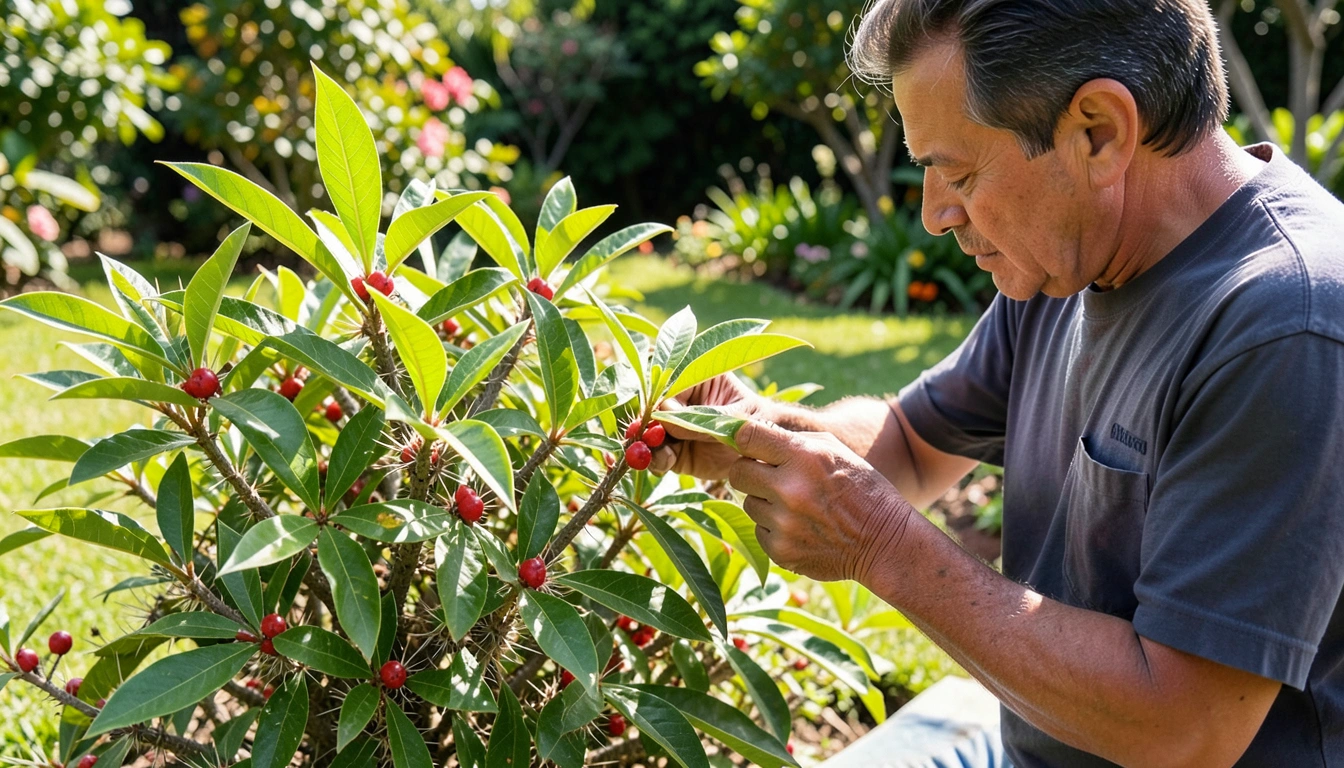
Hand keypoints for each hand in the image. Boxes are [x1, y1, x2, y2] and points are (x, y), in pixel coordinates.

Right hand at [650, 374, 763, 479]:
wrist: (767, 450)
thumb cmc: (757, 421)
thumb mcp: (737, 417)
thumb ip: (705, 417)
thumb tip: (666, 415)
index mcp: (695, 378)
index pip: (667, 389)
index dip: (658, 404)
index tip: (656, 419)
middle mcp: (680, 401)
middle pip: (652, 412)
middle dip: (646, 426)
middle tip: (643, 439)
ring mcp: (675, 428)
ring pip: (650, 435)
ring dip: (648, 445)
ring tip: (657, 454)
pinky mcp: (676, 451)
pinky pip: (659, 456)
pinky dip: (656, 460)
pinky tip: (663, 462)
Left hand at [728, 419, 915, 582]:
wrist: (884, 541)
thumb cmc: (859, 488)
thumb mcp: (834, 451)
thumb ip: (791, 440)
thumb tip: (747, 436)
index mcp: (804, 456)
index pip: (746, 437)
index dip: (743, 439)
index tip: (749, 445)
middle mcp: (790, 489)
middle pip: (738, 473)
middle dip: (751, 472)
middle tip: (772, 478)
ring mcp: (783, 523)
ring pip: (748, 503)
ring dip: (766, 502)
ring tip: (798, 505)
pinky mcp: (781, 551)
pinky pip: (759, 530)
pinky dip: (775, 528)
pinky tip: (802, 527)